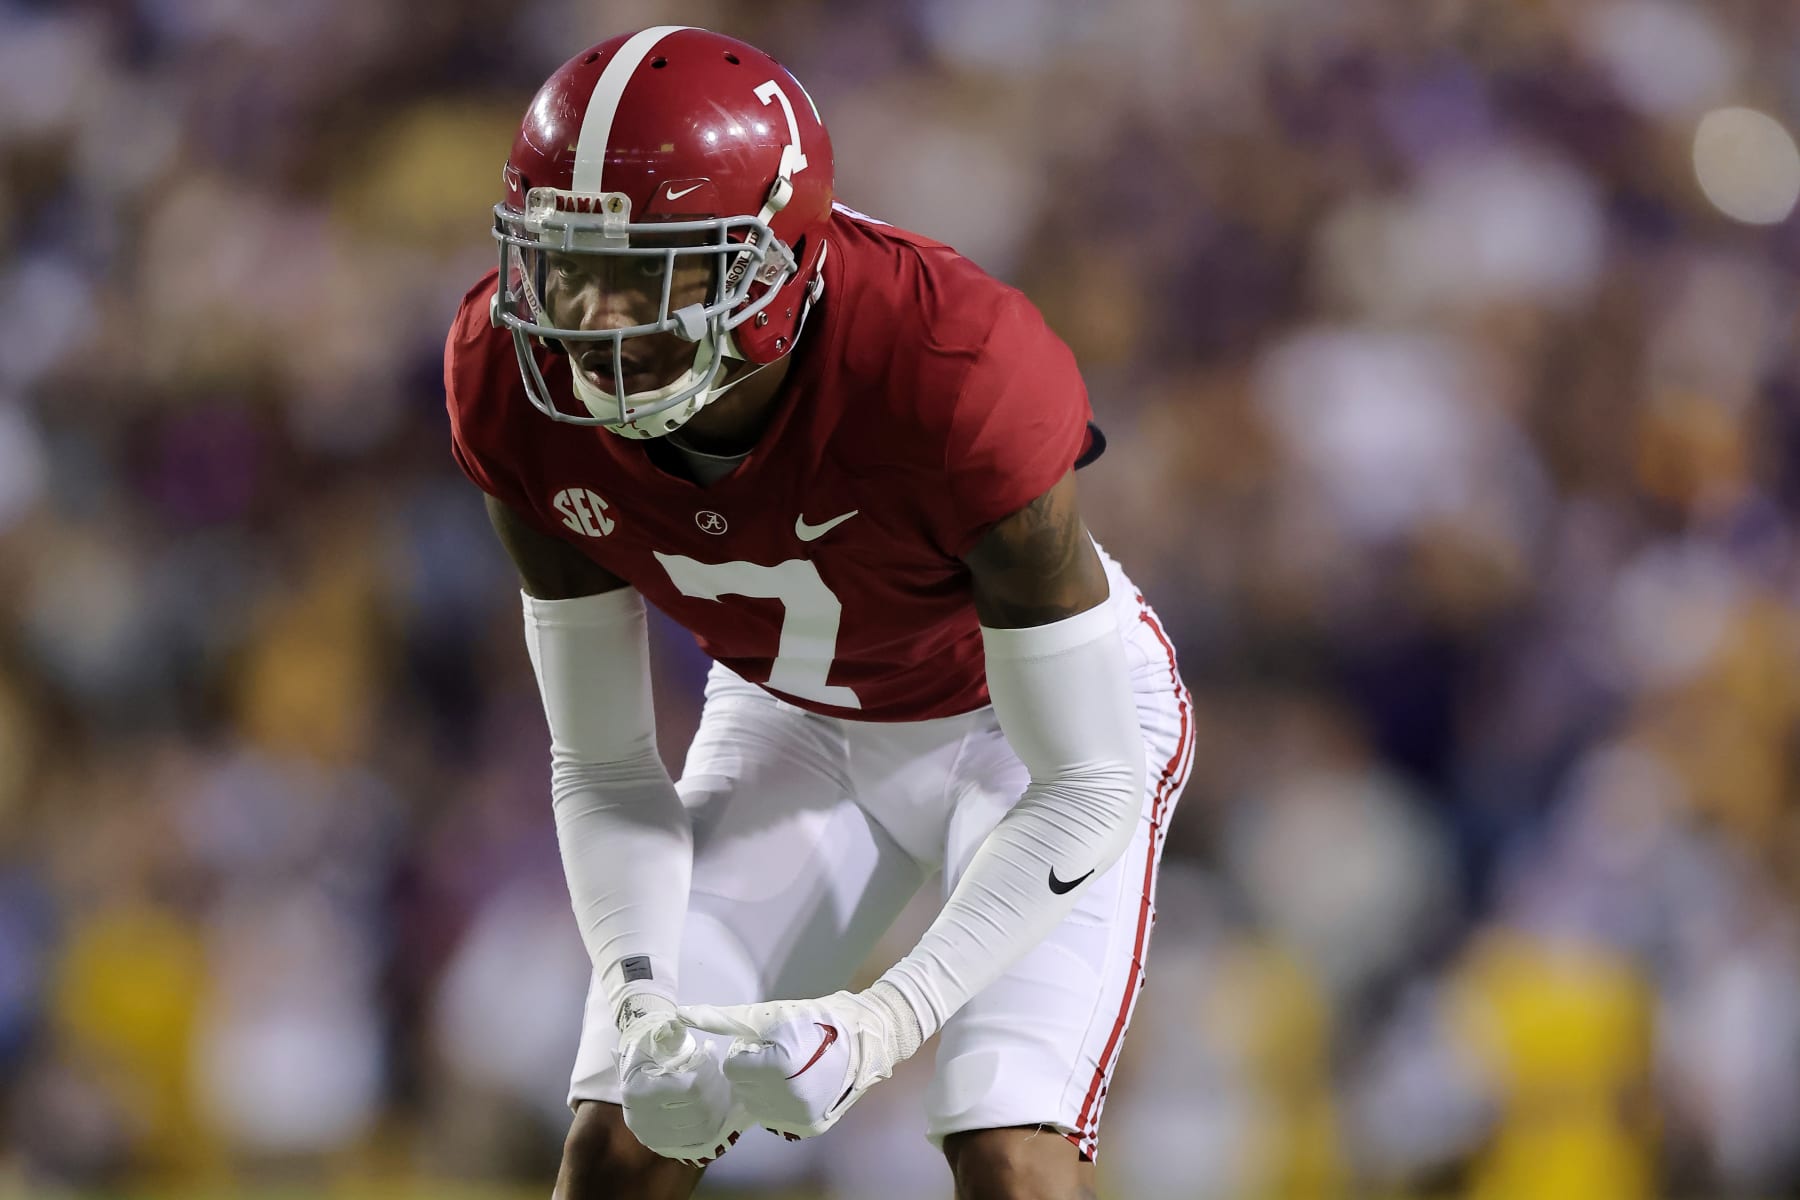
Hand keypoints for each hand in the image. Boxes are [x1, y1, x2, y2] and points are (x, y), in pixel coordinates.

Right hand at [617, 995, 745, 1165]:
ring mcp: (650, 1135)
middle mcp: (640, 1118)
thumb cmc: (649, 1044)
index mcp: (638, 1090)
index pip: (692, 1088)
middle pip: (701, 1110)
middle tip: (720, 1071)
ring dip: (719, 1105)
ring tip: (718, 1085)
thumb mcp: (657, 1032)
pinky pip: (698, 1139)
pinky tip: (714, 1103)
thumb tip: (686, 1022)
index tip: (710, 1052)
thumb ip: (672, 1031)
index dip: (710, 1069)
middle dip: (718, 1087)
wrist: (634, 1063)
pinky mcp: (661, 1143)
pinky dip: (712, 1122)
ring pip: (704, 1127)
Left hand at [678, 983, 922, 1139]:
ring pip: (758, 1105)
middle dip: (756, 1069)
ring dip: (766, 1087)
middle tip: (782, 1052)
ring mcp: (801, 1117)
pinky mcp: (810, 1127)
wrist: (868, 1036)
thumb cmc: (817, 1019)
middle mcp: (789, 1098)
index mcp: (778, 1067)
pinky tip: (799, 1086)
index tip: (771, 1041)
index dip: (749, 1049)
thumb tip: (682, 1015)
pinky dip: (780, 1102)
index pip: (734, 1066)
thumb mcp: (770, 1014)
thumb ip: (725, 1019)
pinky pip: (776, 1118)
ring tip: (791, 1068)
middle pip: (744, 1087)